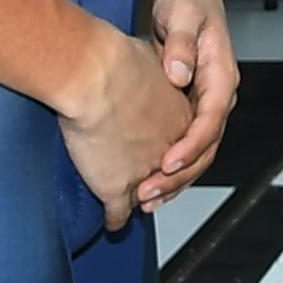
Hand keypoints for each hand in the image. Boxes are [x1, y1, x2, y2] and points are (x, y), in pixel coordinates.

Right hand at [57, 24, 193, 233]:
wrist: (95, 74)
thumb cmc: (117, 59)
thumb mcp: (151, 61)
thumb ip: (155, 75)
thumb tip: (150, 71)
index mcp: (183, 117)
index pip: (188, 145)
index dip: (175, 153)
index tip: (165, 158)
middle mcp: (170, 148)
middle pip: (174, 174)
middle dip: (162, 183)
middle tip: (153, 190)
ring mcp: (145, 171)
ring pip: (148, 196)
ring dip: (141, 202)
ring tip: (132, 204)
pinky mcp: (117, 187)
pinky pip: (119, 214)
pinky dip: (115, 220)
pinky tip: (112, 222)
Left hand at [135, 0, 239, 210]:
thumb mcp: (182, 14)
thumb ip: (181, 44)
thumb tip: (179, 74)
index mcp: (221, 75)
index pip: (211, 119)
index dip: (190, 145)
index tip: (167, 162)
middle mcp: (217, 93)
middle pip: (206, 145)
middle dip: (180, 174)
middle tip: (149, 193)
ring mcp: (203, 101)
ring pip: (195, 150)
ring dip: (174, 178)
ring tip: (145, 199)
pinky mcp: (187, 104)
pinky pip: (182, 141)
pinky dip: (168, 164)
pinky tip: (146, 179)